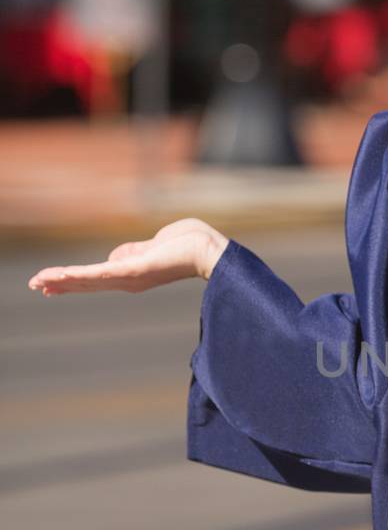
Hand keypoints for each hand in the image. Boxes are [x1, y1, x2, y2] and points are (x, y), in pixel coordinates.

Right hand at [27, 218, 229, 294]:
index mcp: (132, 273)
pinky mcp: (134, 271)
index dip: (73, 280)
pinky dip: (80, 276)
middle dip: (60, 284)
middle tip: (35, 285)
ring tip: (39, 282)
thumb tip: (115, 257)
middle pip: (87, 283)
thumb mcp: (153, 245)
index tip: (50, 283)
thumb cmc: (189, 243)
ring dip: (62, 280)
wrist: (209, 249)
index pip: (95, 278)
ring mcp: (130, 277)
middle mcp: (129, 280)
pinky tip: (62, 276)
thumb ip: (132, 251)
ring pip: (89, 280)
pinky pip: (101, 273)